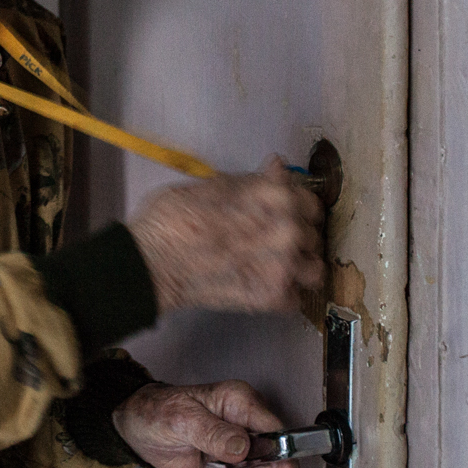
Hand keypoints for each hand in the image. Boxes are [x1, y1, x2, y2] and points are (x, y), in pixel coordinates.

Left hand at [111, 380, 302, 467]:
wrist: (135, 424)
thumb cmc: (154, 410)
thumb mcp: (182, 419)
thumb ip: (214, 433)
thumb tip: (244, 447)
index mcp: (240, 402)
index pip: (277, 438)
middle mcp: (244, 421)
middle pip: (268, 467)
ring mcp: (238, 441)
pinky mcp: (228, 459)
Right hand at [127, 155, 324, 313]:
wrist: (152, 261)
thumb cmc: (174, 217)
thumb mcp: (214, 184)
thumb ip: (253, 182)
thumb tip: (277, 168)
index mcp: (276, 195)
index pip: (310, 201)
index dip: (296, 207)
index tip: (284, 214)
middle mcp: (288, 229)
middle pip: (313, 235)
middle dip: (296, 238)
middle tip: (270, 243)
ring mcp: (283, 266)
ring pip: (315, 270)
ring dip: (298, 269)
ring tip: (275, 268)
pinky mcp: (272, 297)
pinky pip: (296, 299)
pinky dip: (281, 296)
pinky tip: (261, 287)